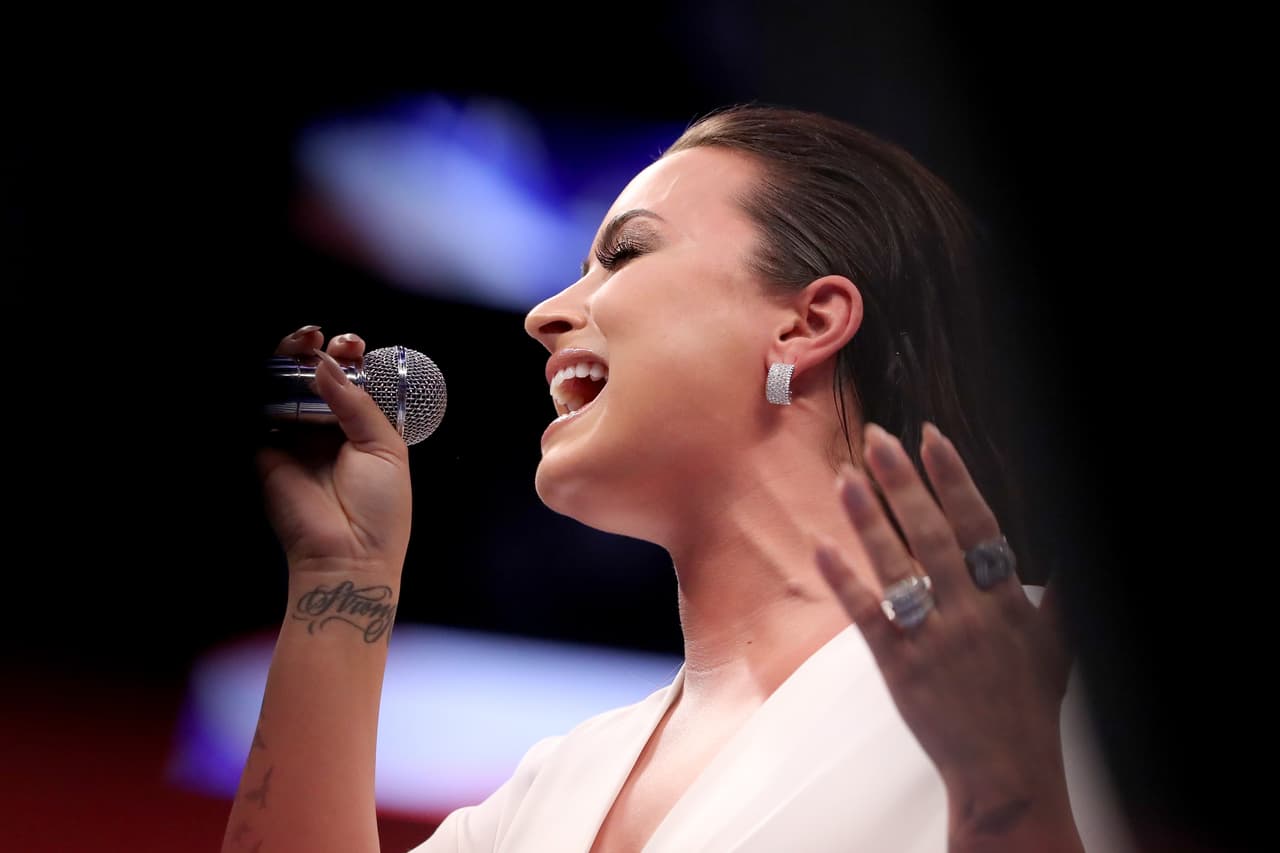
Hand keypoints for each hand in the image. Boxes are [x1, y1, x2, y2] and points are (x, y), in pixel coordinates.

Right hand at [256, 325, 412, 576]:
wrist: (349, 555)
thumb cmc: (380, 511)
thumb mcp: (386, 448)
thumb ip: (357, 403)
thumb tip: (328, 364)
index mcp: (362, 429)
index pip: (350, 381)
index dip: (348, 358)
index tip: (351, 344)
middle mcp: (327, 431)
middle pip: (314, 378)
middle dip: (316, 352)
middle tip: (320, 339)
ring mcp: (296, 439)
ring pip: (285, 388)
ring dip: (289, 361)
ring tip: (302, 344)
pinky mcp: (267, 451)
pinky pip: (260, 412)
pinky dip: (263, 387)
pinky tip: (276, 370)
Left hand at [814, 423, 1074, 821]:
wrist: (1007, 771)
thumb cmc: (1029, 704)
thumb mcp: (1058, 642)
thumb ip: (1061, 590)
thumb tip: (1066, 551)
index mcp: (1007, 600)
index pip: (977, 524)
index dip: (952, 478)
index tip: (930, 437)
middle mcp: (970, 613)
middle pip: (931, 534)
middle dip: (902, 481)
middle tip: (876, 438)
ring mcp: (932, 639)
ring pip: (896, 567)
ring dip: (867, 519)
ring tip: (844, 477)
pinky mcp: (899, 667)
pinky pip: (867, 616)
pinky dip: (844, 580)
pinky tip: (821, 546)